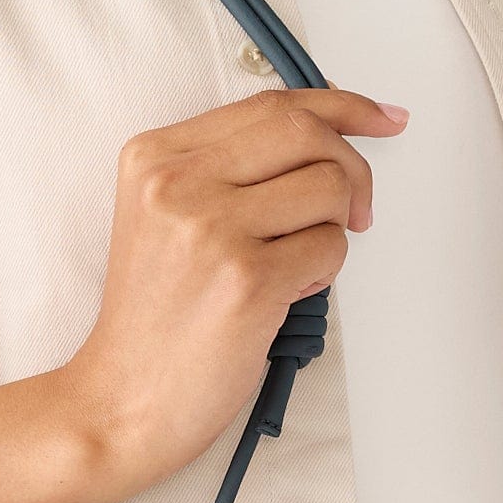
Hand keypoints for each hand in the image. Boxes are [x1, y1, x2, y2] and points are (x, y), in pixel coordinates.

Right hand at [59, 85, 407, 489]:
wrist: (122, 398)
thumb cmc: (154, 319)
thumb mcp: (166, 217)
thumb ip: (229, 168)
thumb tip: (325, 135)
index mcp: (155, 155)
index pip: (269, 104)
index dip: (340, 106)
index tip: (380, 117)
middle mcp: (177, 181)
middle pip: (306, 131)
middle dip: (353, 166)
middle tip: (357, 207)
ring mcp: (211, 227)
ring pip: (329, 187)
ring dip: (332, 228)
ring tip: (294, 263)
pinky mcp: (247, 277)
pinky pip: (331, 246)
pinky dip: (323, 271)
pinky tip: (285, 293)